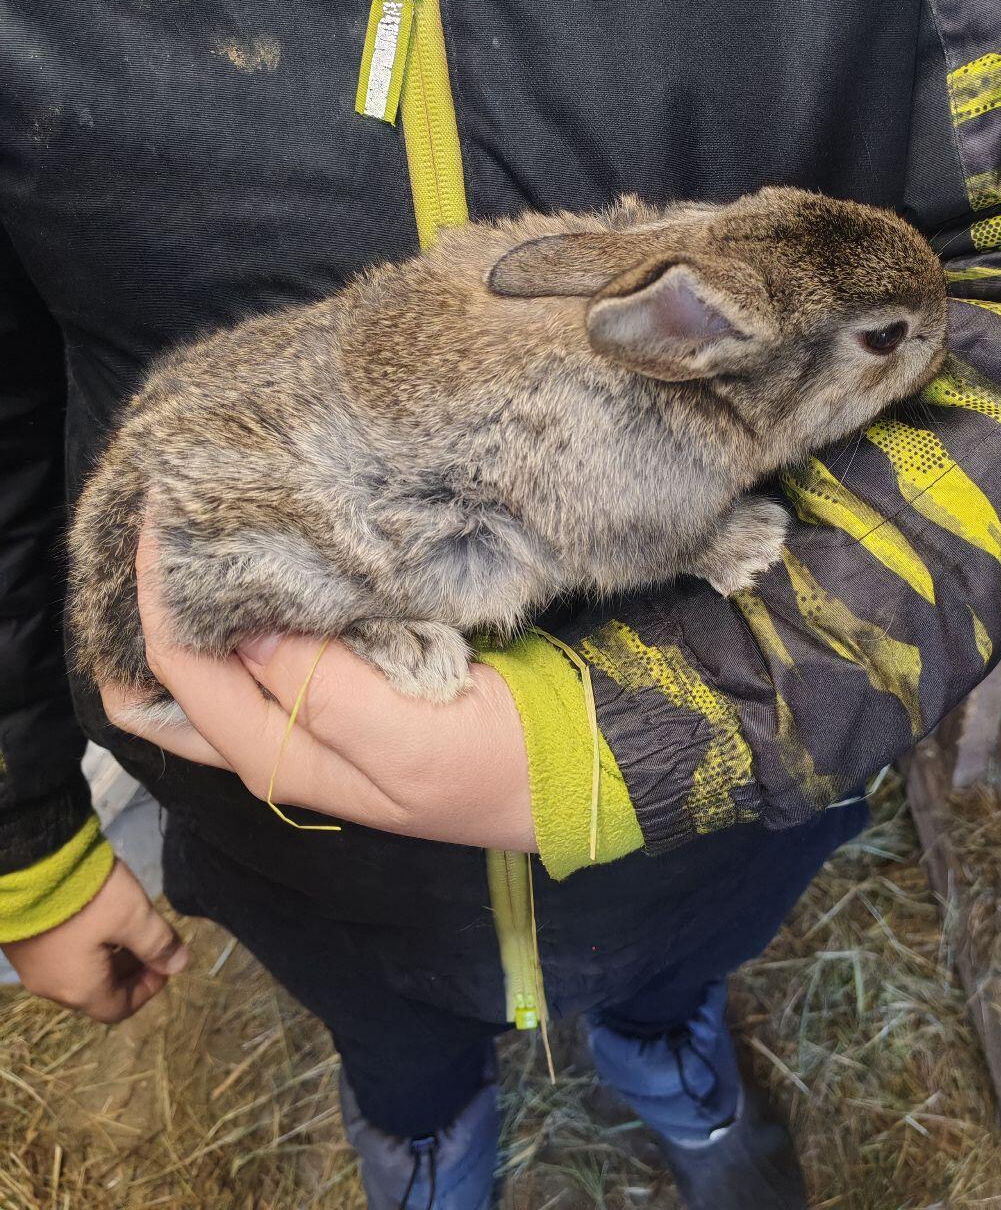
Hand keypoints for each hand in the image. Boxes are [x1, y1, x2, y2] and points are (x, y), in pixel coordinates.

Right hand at [4, 860, 188, 1022]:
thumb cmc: (85, 897)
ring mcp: (32, 967)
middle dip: (130, 972)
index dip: (148, 989)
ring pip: (78, 974)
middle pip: (97, 993)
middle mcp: (51, 987)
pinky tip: (96, 920)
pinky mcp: (22, 945)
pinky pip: (61, 958)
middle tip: (150, 943)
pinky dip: (85, 948)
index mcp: (79, 989)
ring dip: (107, 959)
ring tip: (127, 929)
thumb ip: (157, 942)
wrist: (26, 865)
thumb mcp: (132, 915)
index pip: (119, 1008)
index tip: (165, 961)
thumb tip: (179, 965)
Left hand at [99, 529, 535, 850]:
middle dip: (158, 601)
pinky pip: (276, 636)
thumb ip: (321, 690)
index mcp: (276, 756)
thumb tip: (240, 631)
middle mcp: (277, 734)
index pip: (182, 672)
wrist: (565, 767)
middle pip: (179, 673)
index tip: (163, 514)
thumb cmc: (488, 761)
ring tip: (197, 520)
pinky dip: (257, 596)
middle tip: (166, 512)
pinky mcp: (346, 678)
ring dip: (204, 596)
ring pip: (223, 653)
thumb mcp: (405, 739)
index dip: (158, 598)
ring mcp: (309, 708)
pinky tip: (260, 550)